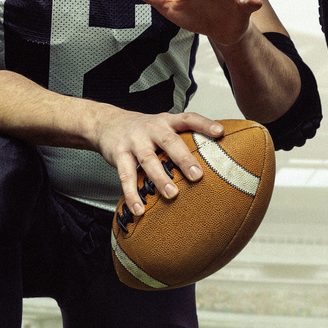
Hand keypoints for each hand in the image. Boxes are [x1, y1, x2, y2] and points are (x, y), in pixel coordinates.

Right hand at [92, 107, 224, 216]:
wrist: (107, 124)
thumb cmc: (142, 131)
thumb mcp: (162, 127)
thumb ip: (181, 139)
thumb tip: (211, 160)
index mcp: (166, 121)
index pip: (188, 118)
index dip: (204, 124)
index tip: (220, 132)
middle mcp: (151, 129)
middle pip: (169, 142)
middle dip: (183, 159)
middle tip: (196, 175)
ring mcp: (134, 141)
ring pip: (148, 160)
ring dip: (160, 178)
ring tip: (172, 194)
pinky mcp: (119, 155)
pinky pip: (126, 177)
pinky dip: (132, 194)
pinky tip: (139, 209)